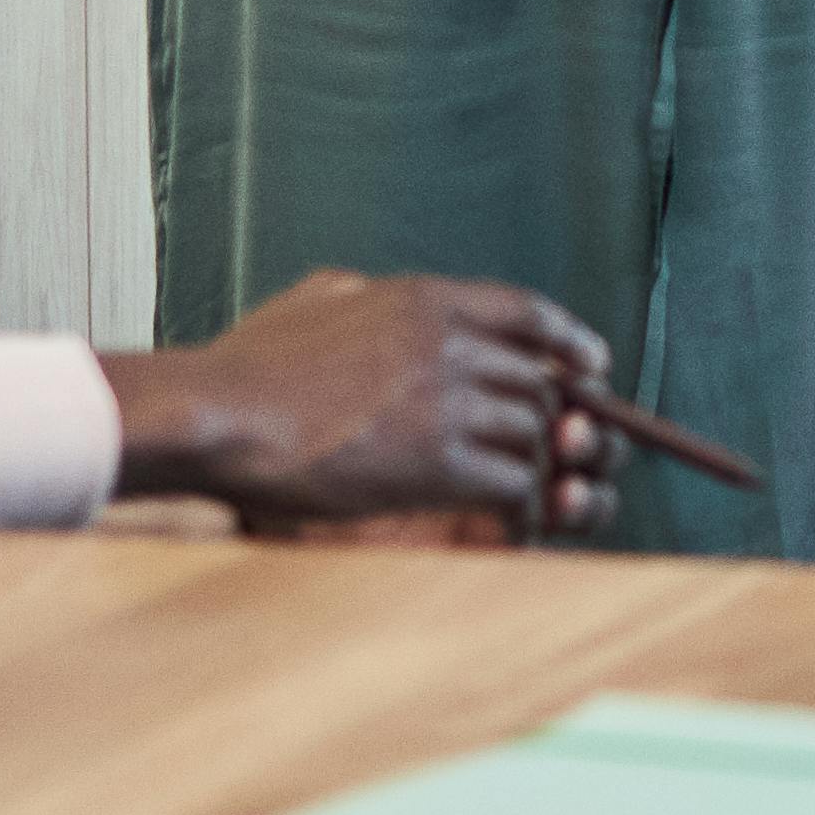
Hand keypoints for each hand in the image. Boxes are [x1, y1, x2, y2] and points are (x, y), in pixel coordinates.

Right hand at [102, 269, 622, 540]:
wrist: (221, 415)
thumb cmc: (248, 365)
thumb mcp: (314, 297)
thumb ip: (360, 292)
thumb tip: (371, 290)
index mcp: (425, 300)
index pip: (527, 312)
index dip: (569, 340)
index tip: (594, 365)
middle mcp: (450, 344)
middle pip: (540, 383)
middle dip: (553, 420)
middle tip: (553, 452)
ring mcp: (448, 403)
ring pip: (535, 435)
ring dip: (536, 470)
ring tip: (524, 498)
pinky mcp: (439, 464)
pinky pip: (514, 485)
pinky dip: (521, 509)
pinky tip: (507, 524)